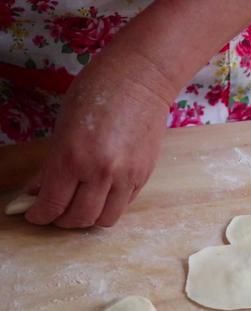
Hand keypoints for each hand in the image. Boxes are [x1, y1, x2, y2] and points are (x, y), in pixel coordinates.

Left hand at [25, 57, 169, 227]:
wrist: (142, 79)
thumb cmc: (98, 90)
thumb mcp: (63, 126)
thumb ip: (53, 163)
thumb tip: (41, 190)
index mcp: (72, 157)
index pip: (52, 204)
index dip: (39, 215)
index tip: (34, 214)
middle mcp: (100, 172)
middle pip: (79, 218)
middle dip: (62, 220)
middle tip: (55, 212)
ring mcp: (127, 175)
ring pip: (105, 219)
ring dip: (89, 218)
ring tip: (81, 206)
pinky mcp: (145, 174)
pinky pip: (124, 204)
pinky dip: (110, 205)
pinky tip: (103, 191)